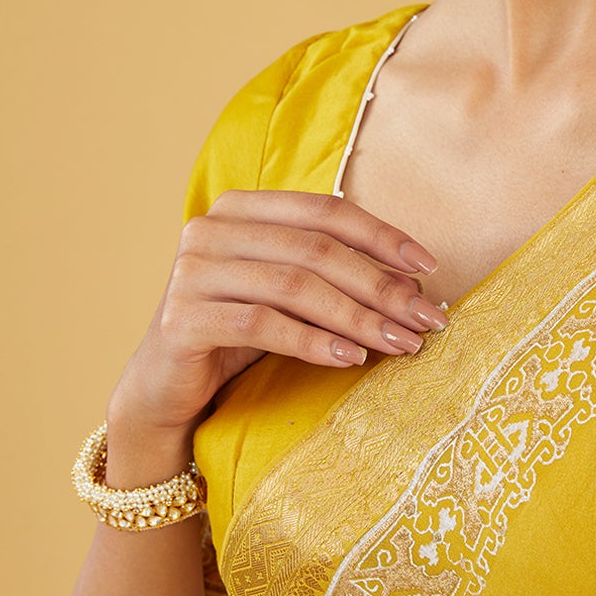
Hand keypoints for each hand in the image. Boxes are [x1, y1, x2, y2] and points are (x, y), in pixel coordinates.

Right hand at [108, 190, 446, 437]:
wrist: (166, 388)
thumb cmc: (238, 334)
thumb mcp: (289, 295)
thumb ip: (335, 276)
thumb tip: (418, 286)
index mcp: (240, 208)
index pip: (324, 211)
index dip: (381, 236)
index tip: (429, 268)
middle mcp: (210, 229)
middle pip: (315, 250)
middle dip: (380, 286)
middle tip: (427, 320)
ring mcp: (191, 272)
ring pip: (294, 287)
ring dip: (357, 317)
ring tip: (400, 344)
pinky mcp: (182, 319)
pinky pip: (262, 325)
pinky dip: (314, 342)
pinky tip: (350, 359)